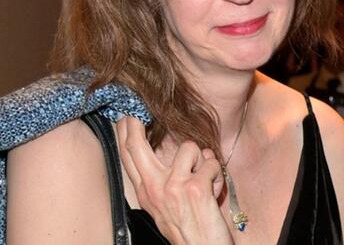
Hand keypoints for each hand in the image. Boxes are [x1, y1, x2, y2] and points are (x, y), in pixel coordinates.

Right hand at [116, 117, 231, 244]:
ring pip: (189, 148)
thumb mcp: (162, 206)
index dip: (125, 133)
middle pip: (136, 146)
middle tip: (141, 115)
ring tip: (204, 177)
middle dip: (136, 125)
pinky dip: (218, 174)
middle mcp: (154, 188)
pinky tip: (214, 190)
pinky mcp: (195, 188)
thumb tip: (169, 155)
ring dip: (203, 159)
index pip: (128, 158)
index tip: (128, 117)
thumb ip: (161, 181)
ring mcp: (174, 187)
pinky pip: (211, 163)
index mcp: (145, 193)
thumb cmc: (186, 228)